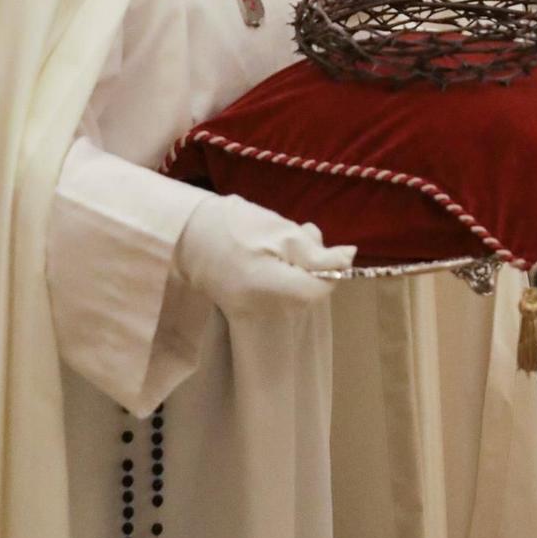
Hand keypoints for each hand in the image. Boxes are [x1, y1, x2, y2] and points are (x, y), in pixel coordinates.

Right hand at [176, 193, 354, 321]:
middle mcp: (262, 309)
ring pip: (294, 291)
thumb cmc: (235, 226)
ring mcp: (250, 311)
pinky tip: (273, 253)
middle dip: (312, 264)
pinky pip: (277, 293)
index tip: (322, 249)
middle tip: (301, 234)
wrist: (187, 233)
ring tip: (283, 239)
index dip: (329, 269)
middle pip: (307, 292)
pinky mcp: (243, 307)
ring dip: (299, 266)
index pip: (319, 290)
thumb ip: (317, 253)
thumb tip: (349, 260)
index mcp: (272, 289)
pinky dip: (283, 273)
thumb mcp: (282, 233)